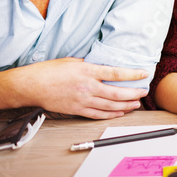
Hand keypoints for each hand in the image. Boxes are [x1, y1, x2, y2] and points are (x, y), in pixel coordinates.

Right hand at [14, 57, 146, 118]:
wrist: (31, 85)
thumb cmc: (49, 71)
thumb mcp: (73, 61)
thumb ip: (89, 64)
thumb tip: (102, 65)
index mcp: (88, 71)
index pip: (116, 73)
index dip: (132, 74)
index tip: (144, 74)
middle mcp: (87, 87)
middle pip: (116, 93)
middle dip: (133, 93)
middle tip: (143, 92)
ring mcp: (82, 100)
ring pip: (110, 106)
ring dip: (125, 106)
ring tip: (136, 104)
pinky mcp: (76, 110)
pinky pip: (97, 114)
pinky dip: (111, 114)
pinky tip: (119, 113)